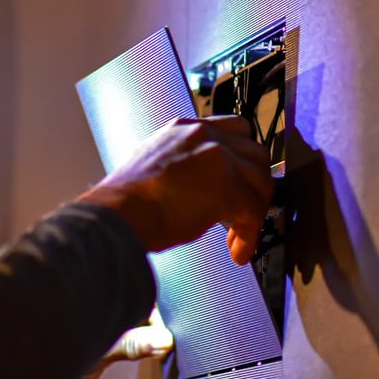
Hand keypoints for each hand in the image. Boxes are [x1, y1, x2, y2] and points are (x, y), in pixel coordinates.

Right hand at [79, 116, 272, 264]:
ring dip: (255, 212)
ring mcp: (219, 158)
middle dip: (255, 184)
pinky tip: (236, 250)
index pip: (234, 129)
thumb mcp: (153, 164)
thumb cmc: (125, 202)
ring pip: (261, 182)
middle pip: (255, 153)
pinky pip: (253, 212)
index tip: (243, 177)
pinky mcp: (228, 187)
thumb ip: (183, 164)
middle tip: (245, 209)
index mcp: (184, 128)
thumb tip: (200, 184)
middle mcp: (204, 136)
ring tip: (238, 236)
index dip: (243, 157)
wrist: (118, 214)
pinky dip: (249, 235)